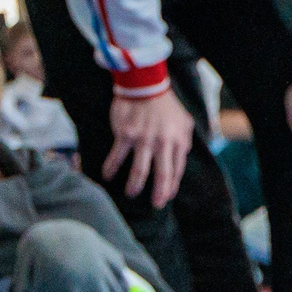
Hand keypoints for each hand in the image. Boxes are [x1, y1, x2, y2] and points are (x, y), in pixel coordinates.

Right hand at [106, 89, 195, 207]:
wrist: (145, 86)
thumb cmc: (165, 106)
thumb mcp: (185, 123)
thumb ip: (184, 141)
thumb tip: (183, 157)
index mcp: (178, 141)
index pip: (177, 170)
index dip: (171, 186)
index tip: (166, 197)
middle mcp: (163, 143)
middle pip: (162, 175)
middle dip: (158, 193)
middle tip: (155, 204)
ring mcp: (143, 140)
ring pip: (139, 170)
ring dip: (135, 185)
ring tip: (131, 193)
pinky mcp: (125, 135)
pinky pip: (117, 156)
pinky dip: (111, 168)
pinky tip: (107, 176)